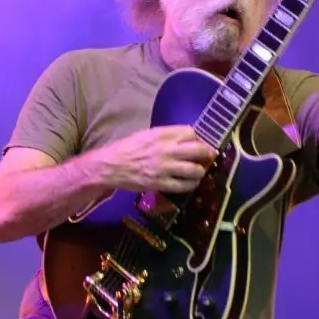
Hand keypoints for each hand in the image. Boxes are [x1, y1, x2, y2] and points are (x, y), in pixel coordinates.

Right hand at [93, 125, 214, 192]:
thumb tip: (185, 138)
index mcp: (161, 134)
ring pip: (194, 170)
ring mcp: (165, 168)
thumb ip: (165, 135)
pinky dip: (190, 185)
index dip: (197, 138)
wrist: (111, 166)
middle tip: (207, 156)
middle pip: (198, 149)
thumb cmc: (127, 148)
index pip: (191, 132)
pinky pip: (183, 186)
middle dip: (206, 153)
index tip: (197, 142)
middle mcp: (166, 150)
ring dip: (200, 171)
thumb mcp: (146, 134)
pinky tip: (190, 183)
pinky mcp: (161, 183)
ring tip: (199, 172)